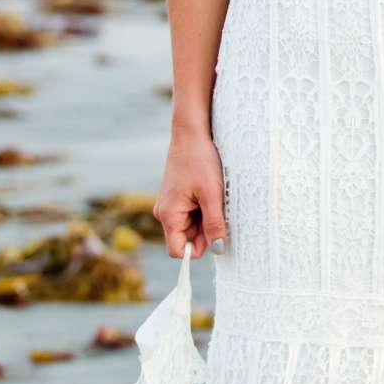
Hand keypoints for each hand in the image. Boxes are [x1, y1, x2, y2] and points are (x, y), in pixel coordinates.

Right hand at [153, 128, 227, 256]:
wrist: (191, 134)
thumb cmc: (200, 161)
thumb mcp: (212, 195)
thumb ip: (214, 224)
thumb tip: (218, 249)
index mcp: (168, 214)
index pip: (177, 250)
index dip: (197, 249)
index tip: (215, 234)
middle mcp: (165, 212)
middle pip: (186, 239)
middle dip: (205, 232)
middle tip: (219, 210)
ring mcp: (171, 205)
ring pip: (191, 227)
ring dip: (206, 219)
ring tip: (215, 199)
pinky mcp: (177, 198)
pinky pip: (191, 214)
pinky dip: (204, 209)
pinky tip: (211, 194)